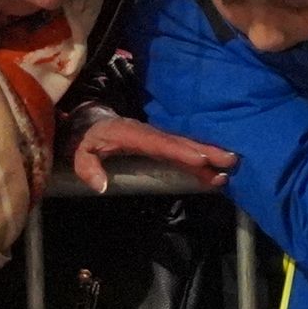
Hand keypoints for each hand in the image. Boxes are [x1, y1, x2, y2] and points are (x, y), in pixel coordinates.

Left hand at [65, 110, 235, 192]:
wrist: (89, 122)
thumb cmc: (85, 138)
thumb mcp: (78, 152)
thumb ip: (87, 167)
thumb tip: (101, 187)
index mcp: (131, 133)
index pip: (159, 142)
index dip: (179, 150)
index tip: (200, 159)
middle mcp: (148, 133)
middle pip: (179, 142)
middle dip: (205, 151)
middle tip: (229, 161)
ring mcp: (156, 137)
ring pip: (184, 145)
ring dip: (207, 155)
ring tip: (228, 167)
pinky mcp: (159, 143)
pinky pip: (180, 150)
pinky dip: (198, 159)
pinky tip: (213, 171)